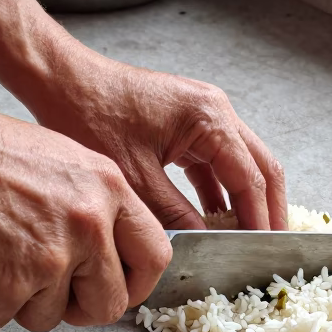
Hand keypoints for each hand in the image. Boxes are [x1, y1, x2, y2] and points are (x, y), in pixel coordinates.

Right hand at [0, 98, 171, 330]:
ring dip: (20, 300)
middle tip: (48, 290)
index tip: (118, 289)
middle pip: (108, 304)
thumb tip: (106, 254)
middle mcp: (86, 227)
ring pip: (49, 318)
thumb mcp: (56, 158)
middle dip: (80, 307)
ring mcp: (45, 263)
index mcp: (106, 188)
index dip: (135, 283)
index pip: (155, 256)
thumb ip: (92, 206)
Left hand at [22, 38, 286, 231]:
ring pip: (242, 164)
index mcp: (210, 118)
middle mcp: (216, 110)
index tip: (265, 251)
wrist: (61, 80)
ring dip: (245, 200)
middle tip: (270, 247)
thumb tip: (204, 243)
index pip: (252, 179)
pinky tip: (214, 219)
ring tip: (246, 238)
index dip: (261, 220)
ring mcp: (204, 113)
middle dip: (267, 209)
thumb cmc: (89, 113)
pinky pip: (215, 161)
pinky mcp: (187, 122)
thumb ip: (175, 213)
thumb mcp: (136, 176)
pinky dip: (219, 190)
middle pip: (261, 167)